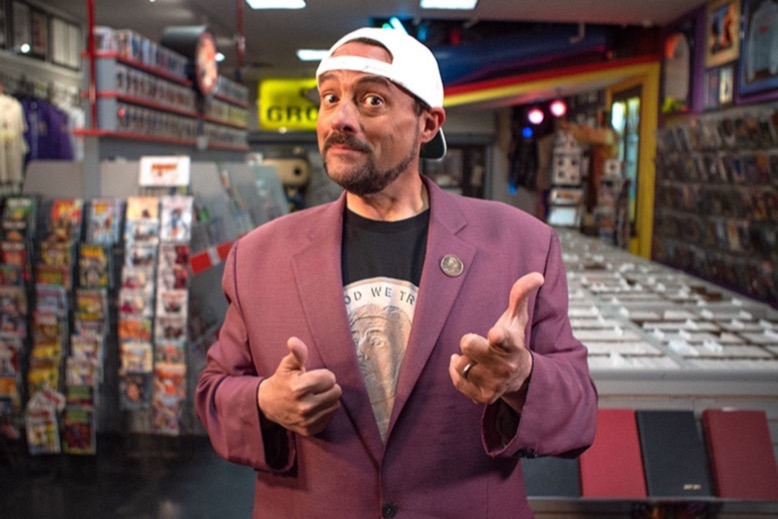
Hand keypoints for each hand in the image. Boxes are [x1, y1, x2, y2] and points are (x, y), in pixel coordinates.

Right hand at [258, 337, 341, 435]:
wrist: (268, 406)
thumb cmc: (281, 381)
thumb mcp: (287, 365)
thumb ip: (296, 353)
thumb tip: (293, 340)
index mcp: (299, 388)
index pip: (330, 378)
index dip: (323, 375)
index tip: (313, 377)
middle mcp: (304, 407)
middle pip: (336, 391)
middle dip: (327, 386)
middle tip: (315, 387)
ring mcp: (307, 421)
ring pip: (335, 404)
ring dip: (328, 398)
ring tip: (314, 396)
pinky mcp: (310, 430)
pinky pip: (330, 416)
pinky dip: (325, 411)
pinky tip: (314, 407)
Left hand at [449, 272, 543, 409]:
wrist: (519, 377)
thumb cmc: (513, 341)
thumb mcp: (517, 318)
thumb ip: (521, 295)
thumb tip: (538, 276)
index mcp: (512, 344)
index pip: (505, 339)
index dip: (499, 337)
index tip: (495, 334)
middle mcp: (505, 365)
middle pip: (470, 346)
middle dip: (469, 341)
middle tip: (474, 341)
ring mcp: (494, 382)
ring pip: (462, 363)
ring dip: (466, 359)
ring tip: (478, 358)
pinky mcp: (484, 396)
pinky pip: (458, 380)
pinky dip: (457, 371)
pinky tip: (465, 364)